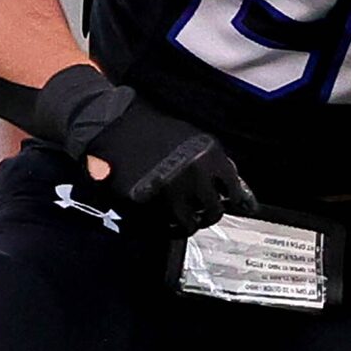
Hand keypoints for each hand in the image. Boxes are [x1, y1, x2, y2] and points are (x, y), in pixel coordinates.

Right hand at [90, 100, 255, 232]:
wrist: (115, 122)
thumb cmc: (152, 128)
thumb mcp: (193, 138)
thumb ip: (214, 163)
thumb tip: (235, 188)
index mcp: (208, 154)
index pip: (234, 188)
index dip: (234, 199)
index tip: (234, 204)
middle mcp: (193, 173)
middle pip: (214, 210)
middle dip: (208, 213)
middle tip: (202, 212)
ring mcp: (170, 189)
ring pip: (190, 223)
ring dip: (187, 222)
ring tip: (180, 217)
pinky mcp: (146, 201)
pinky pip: (164, 225)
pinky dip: (166, 227)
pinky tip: (164, 221)